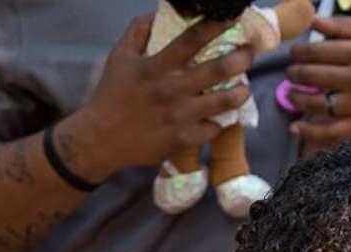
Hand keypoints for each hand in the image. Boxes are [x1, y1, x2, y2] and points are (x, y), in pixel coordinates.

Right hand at [66, 15, 253, 181]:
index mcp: (156, 66)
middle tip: (250, 53)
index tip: (231, 19)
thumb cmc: (111, 95)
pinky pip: (214, 128)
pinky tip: (219, 117)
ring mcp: (181, 116)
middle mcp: (172, 89)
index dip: (214, 26)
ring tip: (243, 88)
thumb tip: (158, 13)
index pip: (191, 40)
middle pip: (218, 69)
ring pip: (225, 101)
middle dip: (241, 58)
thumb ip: (139, 31)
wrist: (101, 139)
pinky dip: (219, 121)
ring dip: (240, 92)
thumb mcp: (119, 56)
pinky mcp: (185, 139)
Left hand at [285, 16, 350, 147]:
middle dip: (295, 73)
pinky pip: (332, 132)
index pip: (318, 51)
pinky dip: (311, 131)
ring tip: (292, 94)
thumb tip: (313, 23)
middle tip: (291, 73)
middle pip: (314, 76)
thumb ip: (345, 26)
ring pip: (319, 103)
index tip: (294, 54)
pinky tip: (296, 127)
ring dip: (298, 99)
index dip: (299, 52)